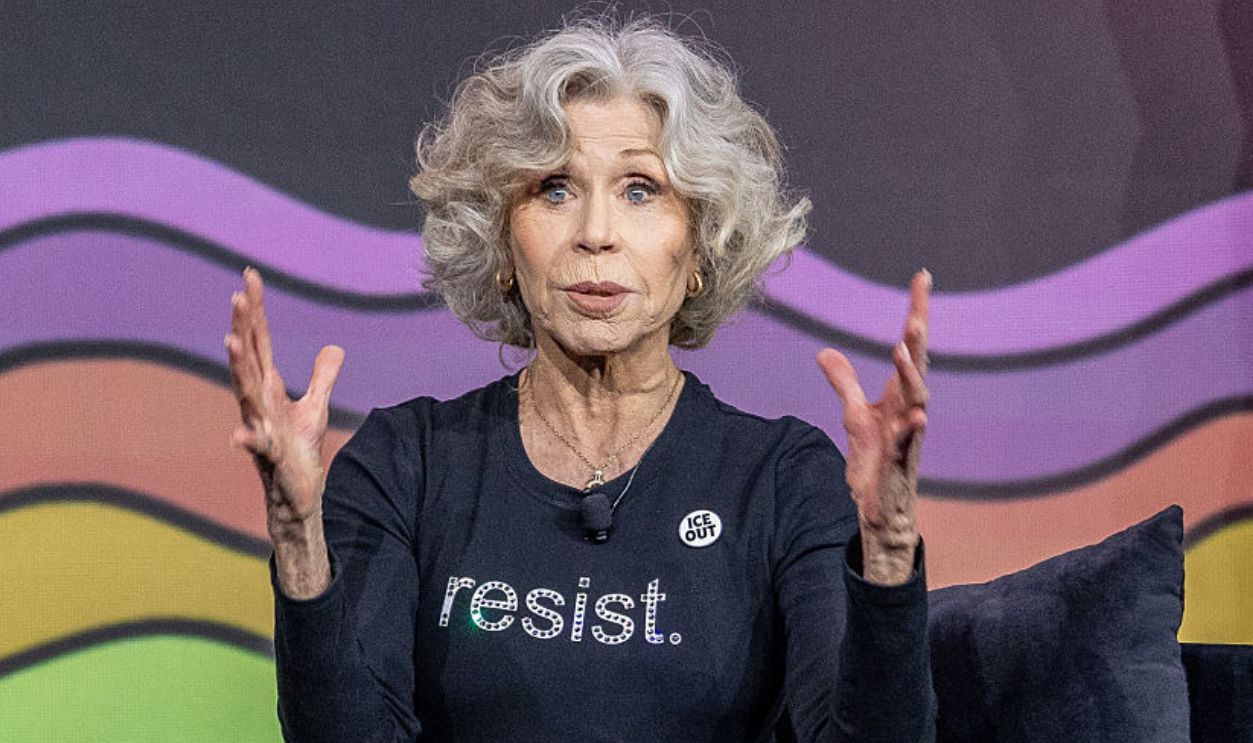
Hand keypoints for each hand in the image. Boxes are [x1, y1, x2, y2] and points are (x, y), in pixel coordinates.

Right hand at [225, 267, 344, 536]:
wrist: (296, 496)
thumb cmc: (299, 451)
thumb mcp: (316, 408)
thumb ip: (322, 377)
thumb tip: (334, 347)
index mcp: (267, 387)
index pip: (260, 341)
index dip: (256, 310)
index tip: (250, 277)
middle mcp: (257, 403)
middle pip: (249, 358)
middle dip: (243, 327)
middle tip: (237, 296)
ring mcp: (260, 427)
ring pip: (246, 393)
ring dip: (238, 369)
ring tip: (231, 342)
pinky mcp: (270, 456)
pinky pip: (258, 446)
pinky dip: (248, 440)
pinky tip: (239, 436)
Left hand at [817, 269, 930, 585]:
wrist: (881, 508)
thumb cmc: (875, 461)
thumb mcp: (855, 417)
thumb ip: (844, 384)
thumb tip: (824, 352)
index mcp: (900, 395)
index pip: (910, 348)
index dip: (916, 312)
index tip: (922, 278)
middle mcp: (911, 409)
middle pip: (917, 367)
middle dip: (917, 338)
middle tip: (915, 310)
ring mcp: (908, 436)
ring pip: (916, 399)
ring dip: (911, 374)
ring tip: (902, 348)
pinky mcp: (900, 462)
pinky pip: (909, 443)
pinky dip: (913, 428)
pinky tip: (917, 414)